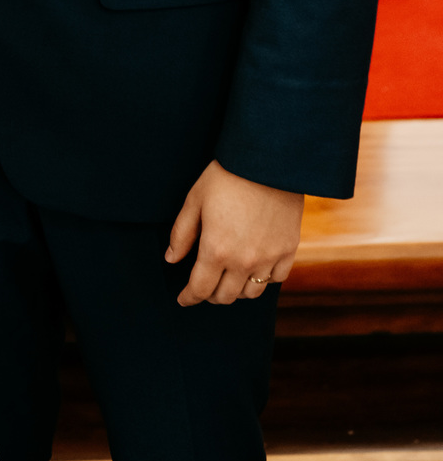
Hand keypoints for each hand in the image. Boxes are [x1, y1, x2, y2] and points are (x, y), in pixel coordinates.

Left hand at [166, 160, 303, 306]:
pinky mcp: (289, 250)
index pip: (200, 288)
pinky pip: (276, 279)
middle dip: (210, 295)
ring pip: (251, 293)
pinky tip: (255, 269)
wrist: (268, 162)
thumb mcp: (195, 200)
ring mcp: (269, 258)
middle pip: (225, 296)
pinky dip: (264, 279)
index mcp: (216, 249)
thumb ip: (181, 234)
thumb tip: (171, 259)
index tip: (184, 299)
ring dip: (237, 291)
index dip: (189, 297)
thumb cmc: (226, 176)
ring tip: (229, 280)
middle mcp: (243, 261)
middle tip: (204, 287)